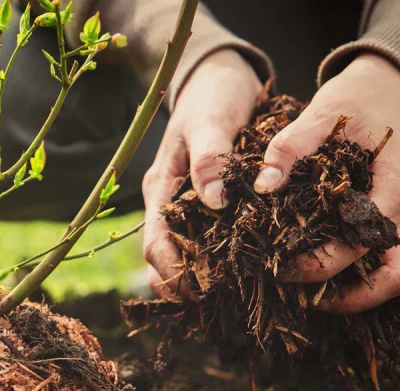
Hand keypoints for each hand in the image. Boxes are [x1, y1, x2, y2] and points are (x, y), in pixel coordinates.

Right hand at [142, 49, 261, 298]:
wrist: (220, 76)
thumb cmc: (212, 96)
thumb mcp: (211, 121)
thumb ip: (210, 159)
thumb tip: (214, 202)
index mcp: (161, 188)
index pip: (155, 243)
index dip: (171, 273)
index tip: (198, 293)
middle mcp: (170, 202)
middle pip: (166, 257)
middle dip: (185, 284)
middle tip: (218, 306)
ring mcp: (188, 204)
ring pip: (185, 253)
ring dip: (201, 277)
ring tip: (232, 297)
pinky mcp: (209, 202)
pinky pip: (208, 239)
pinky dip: (219, 259)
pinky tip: (244, 271)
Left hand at [254, 53, 399, 312]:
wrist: (389, 87)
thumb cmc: (355, 101)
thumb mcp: (320, 114)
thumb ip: (289, 148)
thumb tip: (263, 186)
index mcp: (395, 186)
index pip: (360, 245)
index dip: (319, 265)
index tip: (280, 268)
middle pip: (397, 279)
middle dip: (349, 298)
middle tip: (301, 298)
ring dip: (364, 297)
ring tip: (315, 299)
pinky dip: (372, 283)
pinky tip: (333, 285)